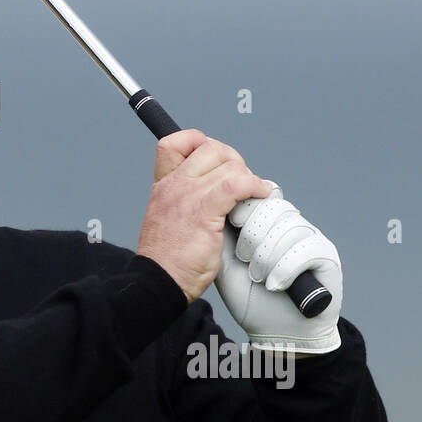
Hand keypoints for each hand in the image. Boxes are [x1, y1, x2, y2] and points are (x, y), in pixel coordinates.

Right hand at [136, 130, 273, 304]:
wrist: (160, 280)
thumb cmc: (168, 258)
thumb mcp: (169, 218)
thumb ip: (186, 200)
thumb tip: (221, 191)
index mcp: (163, 185)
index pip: (173, 143)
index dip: (198, 142)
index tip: (215, 159)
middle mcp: (174, 185)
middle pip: (210, 147)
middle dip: (232, 159)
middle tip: (241, 180)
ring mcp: (188, 195)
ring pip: (228, 165)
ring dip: (247, 176)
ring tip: (252, 192)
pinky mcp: (205, 210)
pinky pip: (237, 184)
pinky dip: (254, 185)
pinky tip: (260, 194)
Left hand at [215, 185, 342, 352]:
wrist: (276, 333)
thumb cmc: (251, 298)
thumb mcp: (227, 263)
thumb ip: (222, 234)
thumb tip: (216, 204)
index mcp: (269, 223)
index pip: (261, 195)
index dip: (246, 205)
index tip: (232, 222)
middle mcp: (292, 226)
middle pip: (274, 206)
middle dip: (253, 233)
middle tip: (244, 259)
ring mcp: (311, 238)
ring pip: (290, 226)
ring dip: (267, 254)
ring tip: (258, 276)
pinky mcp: (328, 256)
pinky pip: (306, 248)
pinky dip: (285, 268)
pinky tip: (274, 284)